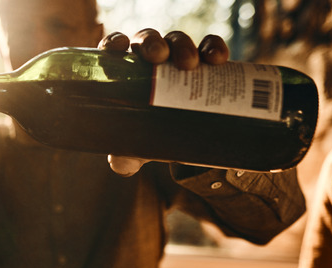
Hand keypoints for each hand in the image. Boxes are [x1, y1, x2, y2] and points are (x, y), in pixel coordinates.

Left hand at [98, 29, 229, 175]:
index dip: (114, 42)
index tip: (119, 47)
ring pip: (176, 40)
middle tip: (159, 57)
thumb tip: (121, 164)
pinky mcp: (205, 60)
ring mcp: (177, 56)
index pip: (114, 48)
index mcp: (125, 71)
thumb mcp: (136, 149)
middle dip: (152, 43)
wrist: (187, 139)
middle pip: (147, 40)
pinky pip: (209, 46)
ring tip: (189, 65)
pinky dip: (213, 47)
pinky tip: (217, 59)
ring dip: (182, 45)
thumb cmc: (151, 135)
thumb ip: (124, 157)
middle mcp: (149, 59)